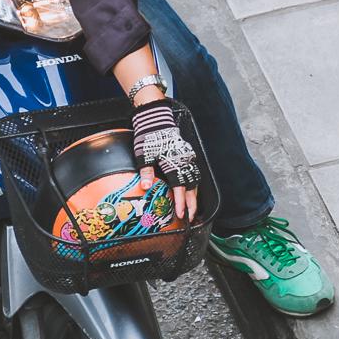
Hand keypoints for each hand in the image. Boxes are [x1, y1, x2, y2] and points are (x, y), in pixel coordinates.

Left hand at [131, 99, 201, 222]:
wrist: (157, 120)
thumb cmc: (149, 137)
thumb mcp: (144, 155)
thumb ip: (146, 172)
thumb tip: (146, 187)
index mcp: (173, 164)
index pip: (180, 188)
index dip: (181, 203)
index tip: (182, 214)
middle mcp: (184, 162)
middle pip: (192, 188)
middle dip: (192, 204)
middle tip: (191, 218)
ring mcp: (188, 158)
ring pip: (195, 181)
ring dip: (194, 195)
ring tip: (192, 208)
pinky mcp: (188, 154)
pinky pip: (194, 173)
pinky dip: (193, 184)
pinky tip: (190, 190)